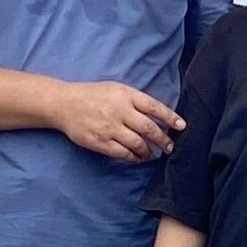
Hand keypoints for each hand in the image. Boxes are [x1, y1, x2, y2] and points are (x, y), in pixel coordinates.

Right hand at [55, 81, 183, 162]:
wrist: (64, 104)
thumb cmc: (93, 95)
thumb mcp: (116, 89)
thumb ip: (136, 100)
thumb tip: (158, 115)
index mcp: (126, 95)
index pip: (154, 107)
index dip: (170, 117)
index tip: (182, 126)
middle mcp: (120, 111)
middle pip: (149, 128)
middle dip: (163, 140)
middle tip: (170, 146)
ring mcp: (110, 128)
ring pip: (138, 144)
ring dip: (149, 152)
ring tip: (153, 154)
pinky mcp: (100, 142)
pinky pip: (123, 153)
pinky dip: (134, 157)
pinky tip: (137, 157)